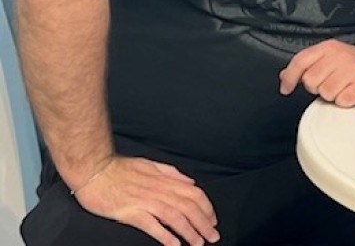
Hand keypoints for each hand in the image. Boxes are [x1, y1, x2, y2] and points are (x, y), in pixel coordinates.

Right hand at [72, 156, 218, 245]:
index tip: (212, 220)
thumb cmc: (119, 168)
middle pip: (189, 207)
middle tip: (213, 236)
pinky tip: (174, 245)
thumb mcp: (150, 164)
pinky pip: (152, 225)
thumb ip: (171, 173)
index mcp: (165, 179)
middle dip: (203, 223)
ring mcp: (146, 201)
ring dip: (189, 232)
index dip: (206, 207)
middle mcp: (159, 190)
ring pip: (175, 217)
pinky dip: (165, 235)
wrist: (95, 170)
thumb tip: (189, 182)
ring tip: (198, 243)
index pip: (194, 193)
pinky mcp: (131, 212)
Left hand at [278, 39, 354, 106]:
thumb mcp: (334, 58)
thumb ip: (310, 65)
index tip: (286, 88)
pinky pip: (343, 102)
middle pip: (311, 82)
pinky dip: (348, 102)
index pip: (301, 60)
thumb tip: (286, 75)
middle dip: (320, 88)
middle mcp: (340, 55)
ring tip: (347, 87)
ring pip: (326, 94)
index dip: (290, 76)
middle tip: (335, 83)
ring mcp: (353, 69)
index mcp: (330, 47)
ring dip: (335, 96)